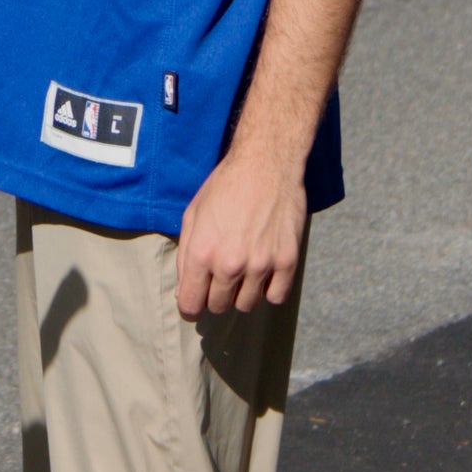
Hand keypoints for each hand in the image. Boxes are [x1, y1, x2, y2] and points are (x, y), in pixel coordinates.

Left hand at [175, 143, 304, 317]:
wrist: (265, 165)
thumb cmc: (225, 186)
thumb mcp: (192, 215)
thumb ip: (185, 256)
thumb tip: (184, 293)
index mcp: (202, 253)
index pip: (190, 304)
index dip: (190, 304)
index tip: (196, 298)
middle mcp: (230, 264)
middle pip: (218, 306)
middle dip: (216, 295)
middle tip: (222, 274)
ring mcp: (261, 265)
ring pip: (246, 305)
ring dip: (242, 292)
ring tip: (244, 267)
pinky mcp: (287, 261)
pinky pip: (276, 297)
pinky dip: (270, 288)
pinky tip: (265, 270)